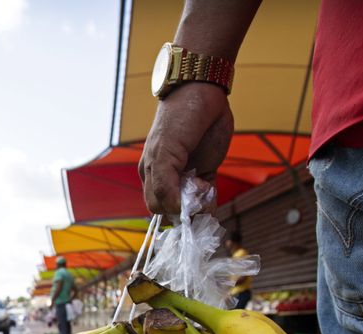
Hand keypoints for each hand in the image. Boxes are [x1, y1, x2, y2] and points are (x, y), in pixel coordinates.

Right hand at [138, 83, 233, 214]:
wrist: (202, 93)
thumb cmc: (177, 120)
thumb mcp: (164, 153)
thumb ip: (164, 184)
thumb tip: (173, 211)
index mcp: (151, 174)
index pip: (156, 206)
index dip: (169, 209)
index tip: (183, 200)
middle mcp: (167, 178)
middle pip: (174, 209)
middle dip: (185, 209)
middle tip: (195, 193)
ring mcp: (188, 175)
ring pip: (192, 205)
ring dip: (200, 205)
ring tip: (204, 187)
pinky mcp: (206, 171)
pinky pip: (207, 197)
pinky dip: (211, 200)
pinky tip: (210, 188)